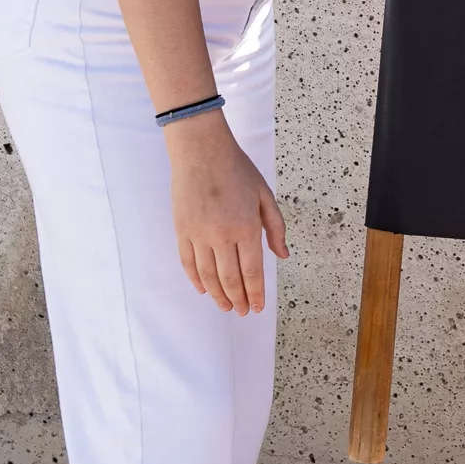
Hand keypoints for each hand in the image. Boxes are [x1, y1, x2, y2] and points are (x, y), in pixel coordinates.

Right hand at [165, 112, 286, 313]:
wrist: (201, 151)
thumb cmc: (237, 170)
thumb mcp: (265, 195)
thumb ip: (275, 228)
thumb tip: (282, 255)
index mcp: (246, 227)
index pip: (252, 271)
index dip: (255, 293)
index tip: (256, 307)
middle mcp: (222, 235)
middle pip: (230, 279)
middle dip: (237, 299)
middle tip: (241, 312)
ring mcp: (199, 234)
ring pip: (208, 276)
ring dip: (217, 295)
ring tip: (225, 306)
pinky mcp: (182, 231)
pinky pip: (188, 263)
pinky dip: (196, 280)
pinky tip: (204, 289)